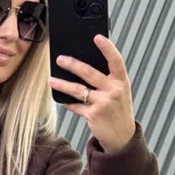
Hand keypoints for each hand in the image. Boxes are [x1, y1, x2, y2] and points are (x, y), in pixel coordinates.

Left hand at [49, 35, 135, 153]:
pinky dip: (67, 102)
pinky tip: (60, 98)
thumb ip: (108, 81)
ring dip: (63, 84)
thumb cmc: (119, 111)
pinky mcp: (93, 115)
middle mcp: (114, 90)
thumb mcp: (120, 93)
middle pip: (89, 73)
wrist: (122, 137)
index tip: (97, 37)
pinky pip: (76, 106)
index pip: (116, 60)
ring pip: (78, 90)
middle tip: (60, 59)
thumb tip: (83, 69)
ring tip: (52, 80)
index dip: (107, 47)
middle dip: (72, 64)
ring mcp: (104, 103)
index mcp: (122, 81)